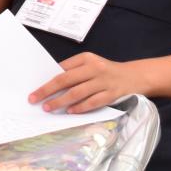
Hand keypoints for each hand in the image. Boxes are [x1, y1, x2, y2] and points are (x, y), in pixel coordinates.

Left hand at [30, 53, 144, 114]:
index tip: (34, 89)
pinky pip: (93, 102)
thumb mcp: (90, 64)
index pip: (61, 69)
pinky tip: (70, 111)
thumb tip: (51, 83)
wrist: (135, 76)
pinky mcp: (112, 94)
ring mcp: (104, 82)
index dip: (47, 80)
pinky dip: (80, 107)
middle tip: (35, 99)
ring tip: (49, 107)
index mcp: (86, 58)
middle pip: (66, 80)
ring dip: (61, 101)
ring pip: (78, 92)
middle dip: (47, 90)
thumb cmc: (107, 71)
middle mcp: (94, 68)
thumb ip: (74, 70)